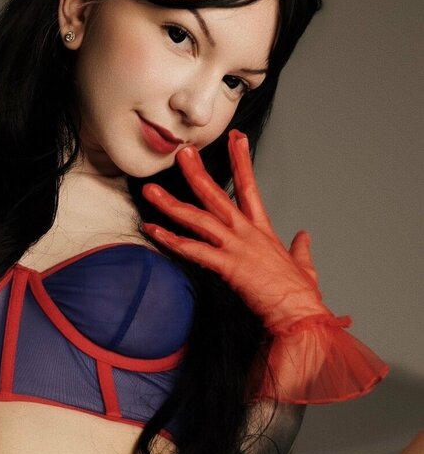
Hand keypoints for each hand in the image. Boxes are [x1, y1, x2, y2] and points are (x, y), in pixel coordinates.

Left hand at [141, 130, 329, 330]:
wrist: (301, 314)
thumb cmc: (301, 295)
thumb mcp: (304, 266)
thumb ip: (301, 248)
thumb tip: (304, 236)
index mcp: (262, 231)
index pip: (249, 187)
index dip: (241, 161)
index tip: (235, 138)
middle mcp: (247, 234)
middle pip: (217, 195)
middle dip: (197, 172)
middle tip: (182, 153)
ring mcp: (237, 248)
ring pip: (199, 219)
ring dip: (171, 204)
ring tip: (151, 191)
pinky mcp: (229, 266)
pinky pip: (193, 250)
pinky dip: (171, 240)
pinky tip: (152, 230)